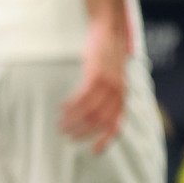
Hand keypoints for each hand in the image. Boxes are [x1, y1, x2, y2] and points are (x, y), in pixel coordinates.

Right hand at [60, 18, 127, 153]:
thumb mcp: (114, 78)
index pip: (117, 124)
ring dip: (73, 121)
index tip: (93, 152)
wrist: (110, 30)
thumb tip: (97, 115)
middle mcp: (119, 92)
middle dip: (82, 132)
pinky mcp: (97, 73)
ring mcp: (109, 83)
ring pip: (90, 111)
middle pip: (100, 122)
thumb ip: (109, 95)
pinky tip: (62, 107)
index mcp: (123, 97)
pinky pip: (83, 96)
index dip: (106, 140)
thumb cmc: (109, 57)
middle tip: (66, 135)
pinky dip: (72, 105)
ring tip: (60, 124)